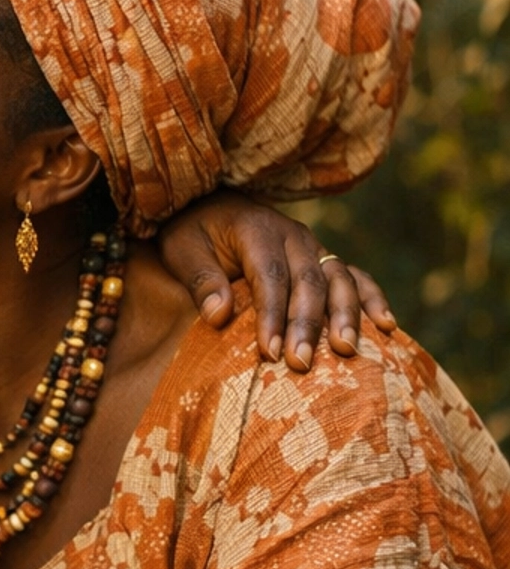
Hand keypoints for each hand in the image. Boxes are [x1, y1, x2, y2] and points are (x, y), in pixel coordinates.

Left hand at [159, 193, 394, 369]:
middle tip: (301, 364)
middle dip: (308, 324)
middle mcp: (293, 235)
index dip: (272, 315)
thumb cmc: (193, 233)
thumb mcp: (182, 250)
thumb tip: (219, 315)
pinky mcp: (323, 258)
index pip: (270, 276)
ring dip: (346, 315)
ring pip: (339, 279)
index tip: (270, 352)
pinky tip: (386, 327)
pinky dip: (372, 298)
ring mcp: (313, 246)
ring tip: (348, 350)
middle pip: (309, 281)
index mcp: (257, 230)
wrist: (210, 205)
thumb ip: (200, 280)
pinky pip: (355, 276)